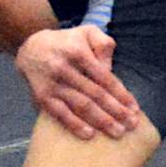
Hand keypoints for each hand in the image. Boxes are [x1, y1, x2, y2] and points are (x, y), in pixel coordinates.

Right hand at [15, 26, 140, 140]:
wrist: (31, 48)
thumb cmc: (67, 42)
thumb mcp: (87, 32)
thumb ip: (103, 44)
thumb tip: (109, 67)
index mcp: (78, 52)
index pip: (105, 78)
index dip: (121, 94)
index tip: (134, 109)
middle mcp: (64, 68)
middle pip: (95, 94)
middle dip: (116, 111)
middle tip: (132, 125)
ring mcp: (53, 84)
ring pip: (80, 105)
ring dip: (101, 121)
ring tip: (117, 133)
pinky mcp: (42, 97)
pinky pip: (60, 114)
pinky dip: (74, 125)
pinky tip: (89, 135)